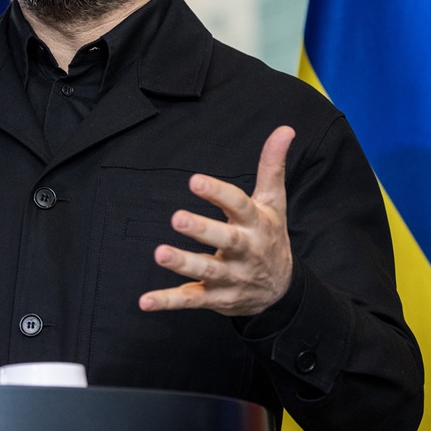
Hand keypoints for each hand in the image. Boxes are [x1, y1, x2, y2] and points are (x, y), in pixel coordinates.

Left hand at [138, 126, 294, 316]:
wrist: (281, 292)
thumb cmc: (270, 236)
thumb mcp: (274, 202)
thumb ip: (272, 166)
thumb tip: (285, 129)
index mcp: (256, 224)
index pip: (239, 206)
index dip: (218, 193)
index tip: (195, 181)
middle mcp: (245, 252)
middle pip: (226, 241)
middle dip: (203, 231)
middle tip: (177, 217)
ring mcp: (230, 277)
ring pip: (206, 272)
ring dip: (183, 264)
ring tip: (160, 253)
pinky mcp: (215, 298)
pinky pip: (190, 300)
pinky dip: (168, 301)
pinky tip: (145, 301)